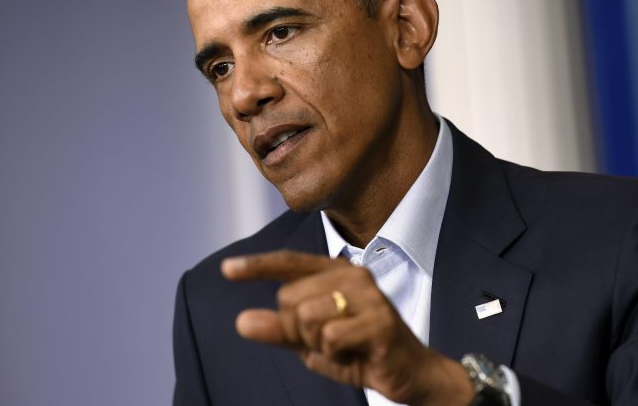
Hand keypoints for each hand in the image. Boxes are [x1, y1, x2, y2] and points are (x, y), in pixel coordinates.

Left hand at [221, 249, 473, 405]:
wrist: (410, 374)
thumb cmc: (360, 351)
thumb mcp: (313, 343)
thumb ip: (280, 330)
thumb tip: (242, 322)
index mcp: (336, 273)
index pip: (290, 263)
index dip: (258, 266)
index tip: (227, 269)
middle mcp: (353, 275)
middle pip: (289, 298)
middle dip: (297, 331)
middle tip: (328, 343)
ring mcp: (369, 296)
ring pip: (307, 316)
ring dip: (317, 345)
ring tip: (344, 349)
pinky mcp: (380, 321)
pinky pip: (330, 338)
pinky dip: (336, 356)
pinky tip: (358, 356)